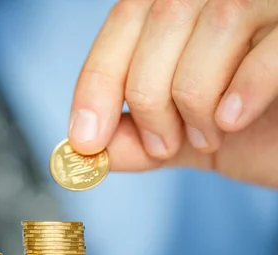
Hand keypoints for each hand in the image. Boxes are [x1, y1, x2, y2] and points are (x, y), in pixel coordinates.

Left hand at [68, 0, 277, 187]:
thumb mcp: (178, 139)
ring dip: (196, 102)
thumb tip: (84, 151)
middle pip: (163, 17)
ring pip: (215, 26)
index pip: (125, 19)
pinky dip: (244, 90)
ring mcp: (269, 3)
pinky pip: (271, 47)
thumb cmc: (247, 129)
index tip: (85, 139)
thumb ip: (133, 140)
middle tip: (162, 145)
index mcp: (182, 8)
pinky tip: (232, 121)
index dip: (98, 81)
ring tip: (208, 136)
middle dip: (149, 98)